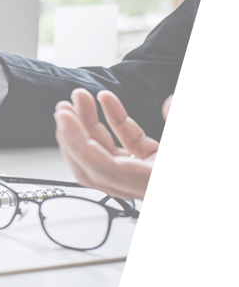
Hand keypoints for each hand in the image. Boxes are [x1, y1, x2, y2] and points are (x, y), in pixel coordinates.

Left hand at [54, 88, 231, 211]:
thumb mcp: (226, 144)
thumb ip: (197, 125)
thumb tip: (172, 104)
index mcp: (159, 186)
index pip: (105, 169)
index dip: (79, 145)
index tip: (65, 120)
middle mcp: (148, 183)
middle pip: (96, 165)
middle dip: (74, 138)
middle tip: (63, 110)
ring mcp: (150, 173)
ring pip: (107, 154)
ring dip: (89, 128)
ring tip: (78, 101)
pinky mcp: (157, 162)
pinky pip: (127, 144)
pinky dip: (114, 123)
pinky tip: (107, 102)